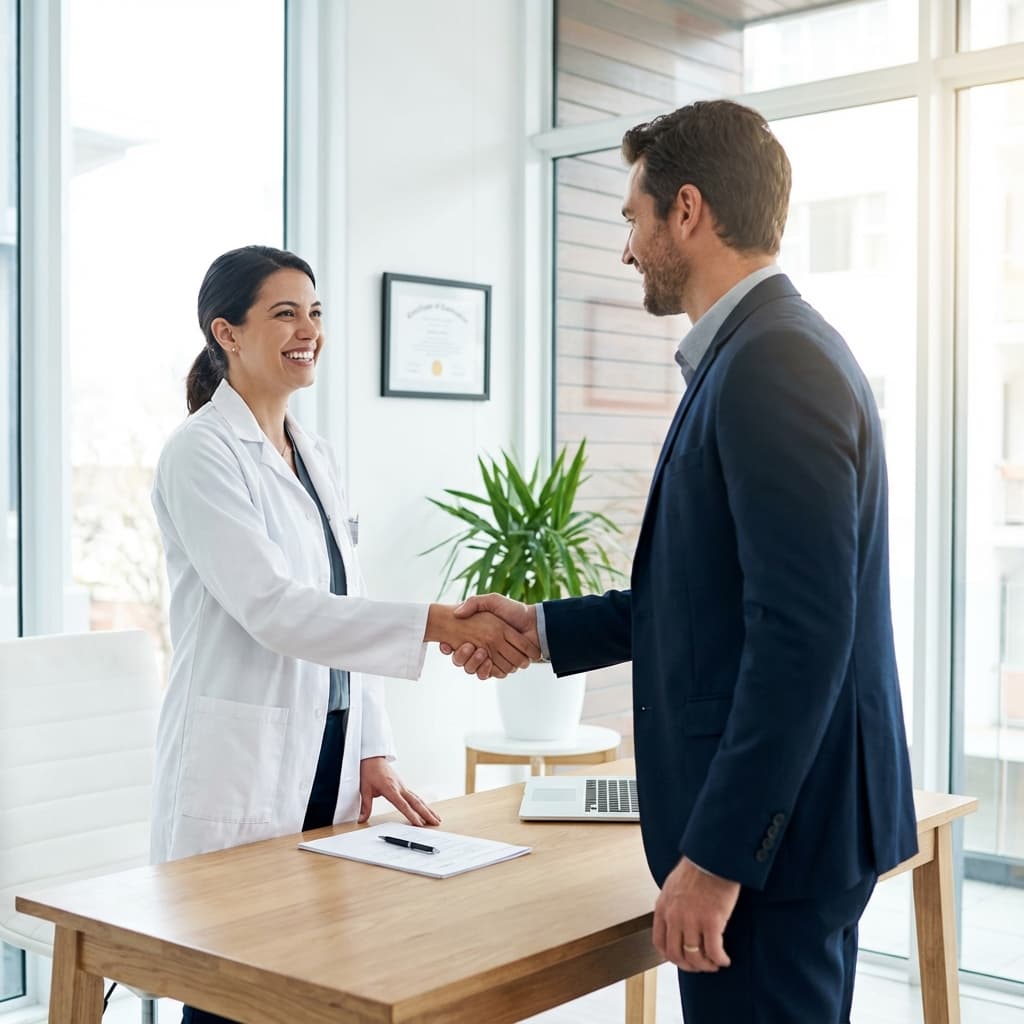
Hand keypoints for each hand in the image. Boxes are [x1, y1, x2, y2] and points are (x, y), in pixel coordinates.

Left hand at [358, 756, 440, 826]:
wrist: (373, 758)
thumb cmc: (369, 771)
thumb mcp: (364, 789)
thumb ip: (365, 805)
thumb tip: (362, 818)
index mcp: (391, 788)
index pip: (403, 805)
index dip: (411, 815)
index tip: (419, 824)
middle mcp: (400, 787)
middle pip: (416, 802)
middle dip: (426, 814)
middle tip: (436, 823)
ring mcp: (403, 786)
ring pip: (418, 799)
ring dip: (427, 809)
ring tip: (436, 819)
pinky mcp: (402, 786)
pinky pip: (415, 796)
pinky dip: (422, 804)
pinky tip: (426, 809)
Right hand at [425, 603, 539, 675]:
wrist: (534, 623)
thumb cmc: (514, 610)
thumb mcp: (492, 601)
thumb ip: (473, 603)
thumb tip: (457, 613)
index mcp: (476, 634)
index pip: (454, 645)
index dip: (446, 648)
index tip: (446, 644)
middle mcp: (481, 648)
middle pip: (461, 661)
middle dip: (461, 656)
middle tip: (469, 647)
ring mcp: (491, 659)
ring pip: (473, 670)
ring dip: (474, 663)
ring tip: (481, 653)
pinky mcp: (502, 667)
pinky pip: (489, 675)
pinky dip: (487, 670)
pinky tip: (488, 661)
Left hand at [653, 856, 739, 972]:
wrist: (712, 858)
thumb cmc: (696, 868)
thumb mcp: (672, 886)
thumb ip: (671, 906)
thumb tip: (674, 923)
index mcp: (663, 907)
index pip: (660, 943)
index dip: (672, 957)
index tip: (683, 959)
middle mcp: (674, 917)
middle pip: (676, 954)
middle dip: (690, 965)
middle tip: (701, 965)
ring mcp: (692, 920)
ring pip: (695, 957)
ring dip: (706, 965)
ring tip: (715, 963)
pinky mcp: (711, 922)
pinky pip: (714, 951)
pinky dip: (720, 960)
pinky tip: (725, 959)